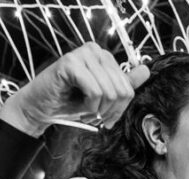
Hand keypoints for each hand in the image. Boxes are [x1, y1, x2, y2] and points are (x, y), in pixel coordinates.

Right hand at [0, 42, 150, 135]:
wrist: (42, 109)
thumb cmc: (71, 103)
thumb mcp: (103, 96)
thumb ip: (124, 83)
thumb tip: (147, 69)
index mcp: (105, 57)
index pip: (128, 88)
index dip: (119, 109)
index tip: (106, 118)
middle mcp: (95, 50)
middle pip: (121, 90)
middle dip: (109, 111)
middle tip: (95, 118)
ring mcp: (82, 54)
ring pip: (109, 92)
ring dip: (98, 110)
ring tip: (86, 113)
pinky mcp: (70, 62)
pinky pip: (95, 90)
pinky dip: (89, 106)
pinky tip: (80, 107)